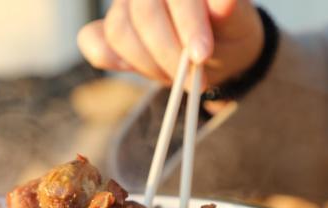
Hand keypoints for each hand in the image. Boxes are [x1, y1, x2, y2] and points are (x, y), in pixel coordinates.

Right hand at [78, 0, 264, 86]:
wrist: (214, 51)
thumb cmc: (226, 32)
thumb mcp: (237, 24)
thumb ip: (229, 11)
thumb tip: (226, 0)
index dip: (187, 23)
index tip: (201, 55)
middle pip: (143, 15)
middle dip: (169, 53)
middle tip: (193, 80)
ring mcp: (122, 5)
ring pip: (119, 31)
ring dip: (148, 63)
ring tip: (175, 74)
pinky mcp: (105, 29)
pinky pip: (90, 40)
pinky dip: (108, 58)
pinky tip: (129, 67)